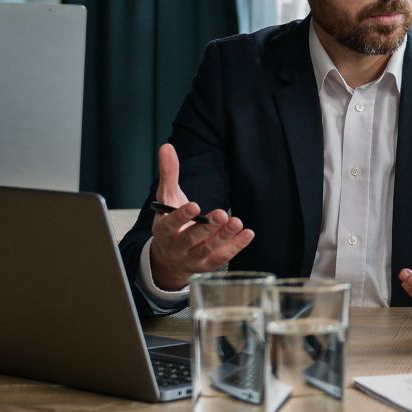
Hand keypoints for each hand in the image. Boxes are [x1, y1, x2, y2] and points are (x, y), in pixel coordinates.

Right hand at [148, 143, 254, 290]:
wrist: (170, 257)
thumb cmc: (171, 223)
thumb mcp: (168, 197)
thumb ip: (169, 173)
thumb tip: (167, 146)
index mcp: (163, 230)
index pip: (170, 224)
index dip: (182, 216)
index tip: (194, 205)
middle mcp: (176, 247)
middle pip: (191, 239)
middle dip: (207, 228)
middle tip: (222, 214)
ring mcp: (192, 258)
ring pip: (208, 250)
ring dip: (224, 237)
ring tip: (237, 222)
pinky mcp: (208, 265)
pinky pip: (222, 257)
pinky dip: (236, 246)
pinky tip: (248, 233)